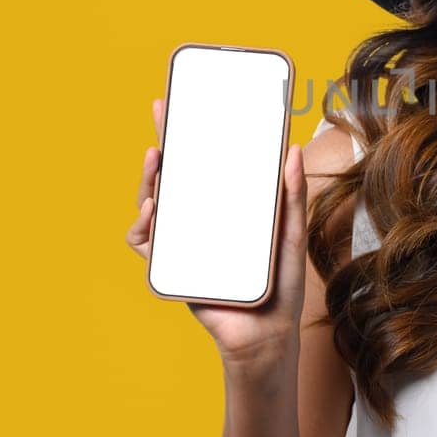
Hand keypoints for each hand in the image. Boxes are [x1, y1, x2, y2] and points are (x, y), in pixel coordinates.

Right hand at [126, 96, 309, 366]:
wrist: (268, 336)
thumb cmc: (280, 286)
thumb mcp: (291, 234)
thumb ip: (292, 195)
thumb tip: (292, 149)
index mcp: (228, 209)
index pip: (207, 164)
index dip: (195, 134)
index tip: (189, 101)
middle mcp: (201, 222)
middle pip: (175, 176)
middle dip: (165, 141)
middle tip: (164, 110)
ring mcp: (183, 244)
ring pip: (154, 204)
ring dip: (149, 178)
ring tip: (157, 158)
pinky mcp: (171, 269)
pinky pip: (146, 243)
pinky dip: (144, 224)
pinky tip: (154, 208)